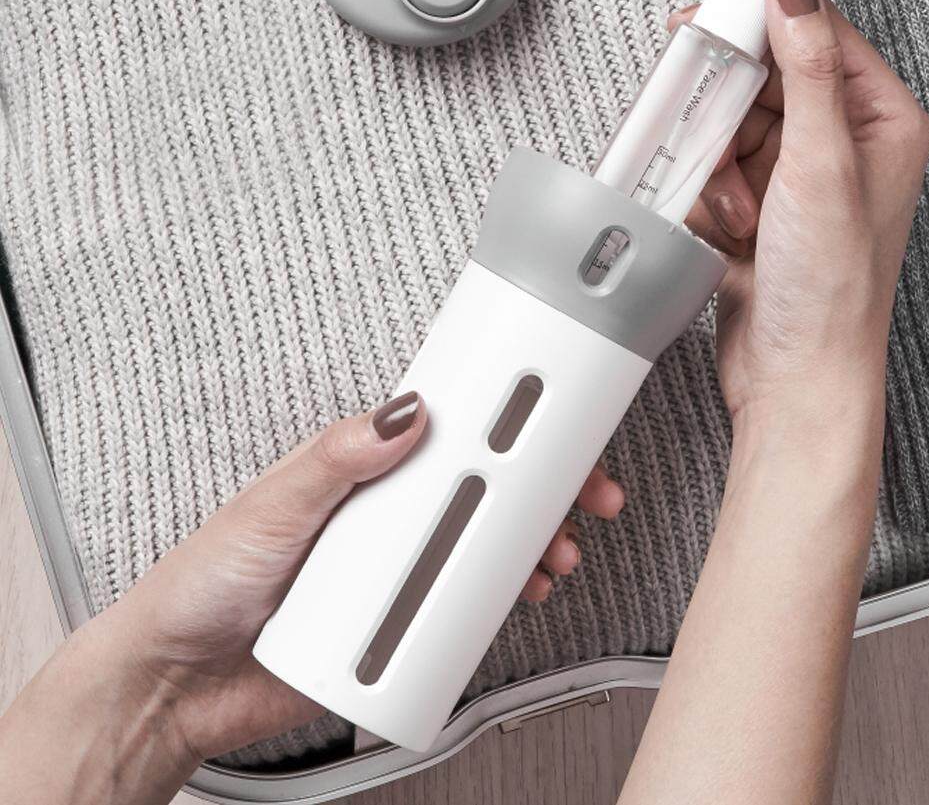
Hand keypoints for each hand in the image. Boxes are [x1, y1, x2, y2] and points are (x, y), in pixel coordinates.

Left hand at [76, 391, 622, 762]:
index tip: (549, 418)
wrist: (179, 679)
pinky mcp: (398, 624)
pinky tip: (523, 594)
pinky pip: (463, 606)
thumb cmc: (207, 578)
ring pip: (483, 547)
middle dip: (542, 488)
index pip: (445, 434)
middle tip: (585, 494)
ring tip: (555, 555)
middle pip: (481, 489)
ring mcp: (398, 569)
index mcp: (361, 471)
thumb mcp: (270, 505)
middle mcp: (388, 515)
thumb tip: (405, 413)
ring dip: (533, 545)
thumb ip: (336, 459)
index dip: (500, 423)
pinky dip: (503, 597)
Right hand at [676, 0, 928, 429]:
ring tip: (738, 213)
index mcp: (880, 120)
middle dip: (730, 116)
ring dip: (719, 168)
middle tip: (718, 138)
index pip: (817, 34)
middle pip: (762, 81)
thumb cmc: (831, 287)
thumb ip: (805, 67)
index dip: (764, 19)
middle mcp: (840, 143)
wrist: (794, 374)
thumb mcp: (820, 164)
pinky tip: (728, 232)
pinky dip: (709, 197)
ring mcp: (795, 176)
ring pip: (729, 127)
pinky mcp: (757, 206)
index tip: (716, 9)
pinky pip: (713, 169)